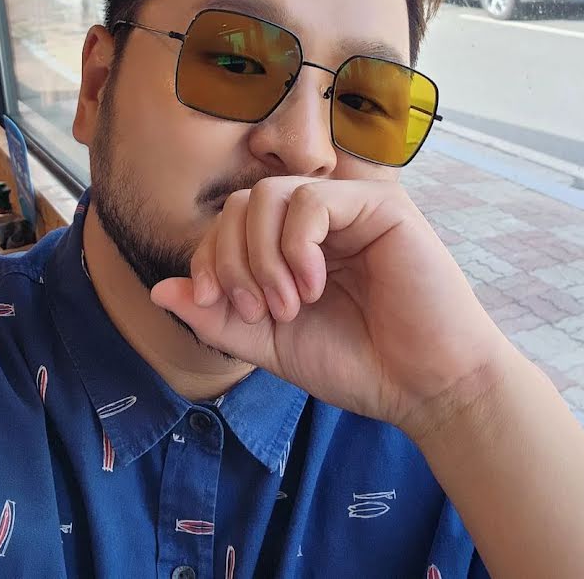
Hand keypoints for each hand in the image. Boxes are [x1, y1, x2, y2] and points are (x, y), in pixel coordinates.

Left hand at [150, 177, 509, 437]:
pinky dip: (297, 246)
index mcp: (289, 247)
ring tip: (288, 304)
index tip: (217, 305)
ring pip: (268, 195)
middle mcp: (315, 221)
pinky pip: (310, 201)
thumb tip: (159, 289)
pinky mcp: (378, 206)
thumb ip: (216, 317)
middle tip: (255, 310)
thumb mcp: (268, 342)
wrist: (424, 386)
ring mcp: (346, 208)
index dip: (209, 259)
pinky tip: (313, 286)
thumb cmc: (354, 363)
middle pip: (241, 204)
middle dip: (231, 259)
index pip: (228, 225)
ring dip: (262, 257)